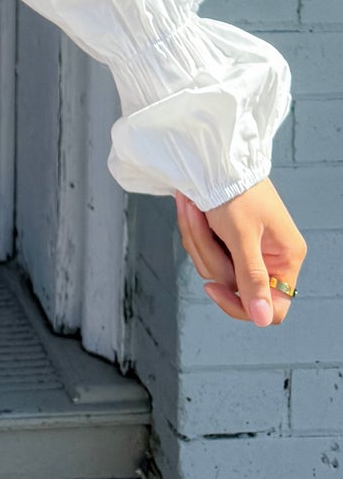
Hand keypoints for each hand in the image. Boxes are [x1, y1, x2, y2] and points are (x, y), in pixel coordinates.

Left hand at [174, 179, 305, 326]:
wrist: (214, 157)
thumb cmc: (236, 190)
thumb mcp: (242, 235)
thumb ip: (252, 279)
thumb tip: (263, 320)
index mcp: (285, 259)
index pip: (272, 308)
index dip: (241, 306)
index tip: (213, 288)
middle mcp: (270, 258)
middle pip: (233, 286)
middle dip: (208, 253)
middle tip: (198, 218)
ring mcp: (247, 250)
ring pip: (213, 268)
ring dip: (197, 238)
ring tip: (193, 207)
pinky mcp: (227, 241)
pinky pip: (204, 253)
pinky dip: (194, 232)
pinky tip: (192, 209)